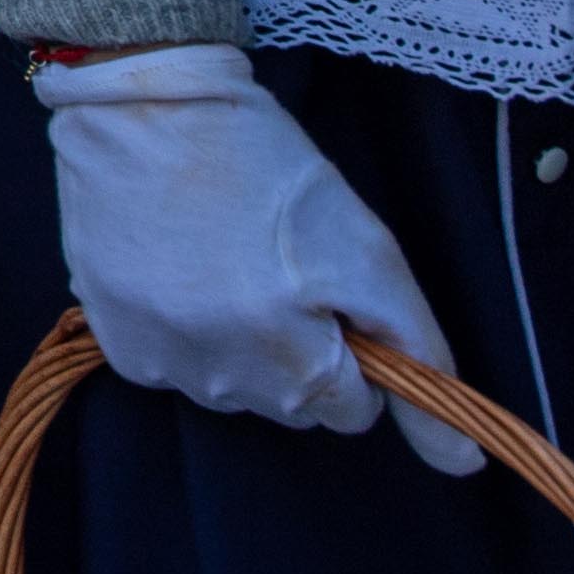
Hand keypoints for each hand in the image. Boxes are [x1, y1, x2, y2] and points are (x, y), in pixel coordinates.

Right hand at [34, 48, 483, 473]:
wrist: (146, 105)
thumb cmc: (268, 167)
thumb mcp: (368, 253)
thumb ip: (420, 359)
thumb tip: (463, 467)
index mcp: (293, 361)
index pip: (353, 413)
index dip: (354, 350)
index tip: (330, 290)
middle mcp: (221, 379)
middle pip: (291, 405)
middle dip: (297, 351)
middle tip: (277, 267)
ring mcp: (160, 361)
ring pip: (230, 389)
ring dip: (238, 344)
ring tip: (224, 260)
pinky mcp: (111, 337)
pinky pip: (171, 368)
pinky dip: (182, 334)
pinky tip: (179, 272)